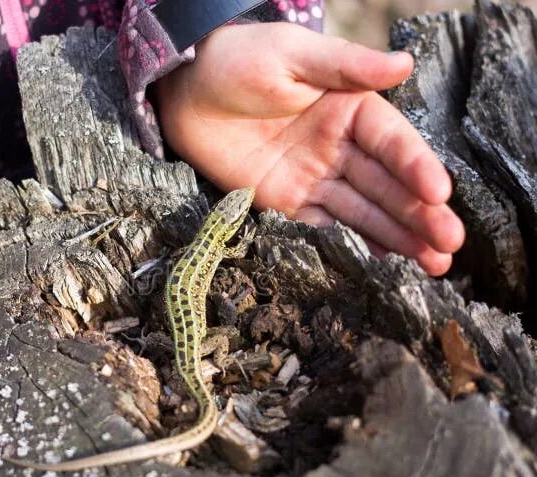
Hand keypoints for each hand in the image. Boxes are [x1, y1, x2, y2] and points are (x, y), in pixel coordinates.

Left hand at [154, 23, 464, 275]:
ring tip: (434, 265)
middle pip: (387, 185)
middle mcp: (340, 147)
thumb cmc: (238, 59)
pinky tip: (382, 262)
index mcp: (351, 108)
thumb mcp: (292, 54)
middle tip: (450, 246)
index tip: (440, 194)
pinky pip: (321, 226)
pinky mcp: (285, 202)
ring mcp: (314, 178)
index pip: (392, 143)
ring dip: (397, 237)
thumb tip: (403, 64)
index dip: (417, 168)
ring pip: (362, 211)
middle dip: (419, 215)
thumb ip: (344, 65)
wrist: (184, 91)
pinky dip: (350, 245)